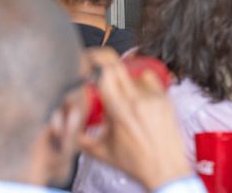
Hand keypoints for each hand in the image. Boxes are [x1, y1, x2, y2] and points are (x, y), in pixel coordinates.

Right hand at [79, 59, 191, 191]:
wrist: (166, 172)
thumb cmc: (136, 163)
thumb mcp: (101, 151)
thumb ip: (78, 137)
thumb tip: (65, 125)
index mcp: (117, 110)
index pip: (103, 70)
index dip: (92, 60)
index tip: (87, 61)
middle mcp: (135, 100)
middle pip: (116, 63)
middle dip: (103, 60)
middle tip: (98, 66)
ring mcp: (152, 98)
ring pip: (131, 74)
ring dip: (123, 80)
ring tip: (124, 98)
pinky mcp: (165, 99)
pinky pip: (148, 79)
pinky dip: (140, 84)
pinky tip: (139, 98)